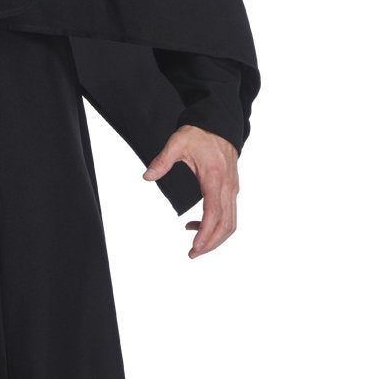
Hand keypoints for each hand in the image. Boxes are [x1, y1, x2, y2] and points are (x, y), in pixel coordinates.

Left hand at [143, 125, 239, 257]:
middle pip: (226, 224)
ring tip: (195, 246)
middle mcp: (228, 187)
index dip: (206, 233)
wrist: (219, 124)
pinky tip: (195, 226)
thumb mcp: (177, 143)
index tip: (195, 247)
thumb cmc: (199, 133)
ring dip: (215, 238)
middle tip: (192, 254)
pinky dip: (216, 226)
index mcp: (215, 178)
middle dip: (211, 244)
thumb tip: (147, 176)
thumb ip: (162, 160)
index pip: (214, 213)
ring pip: (231, 223)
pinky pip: (229, 214)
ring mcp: (232, 189)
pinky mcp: (232, 190)